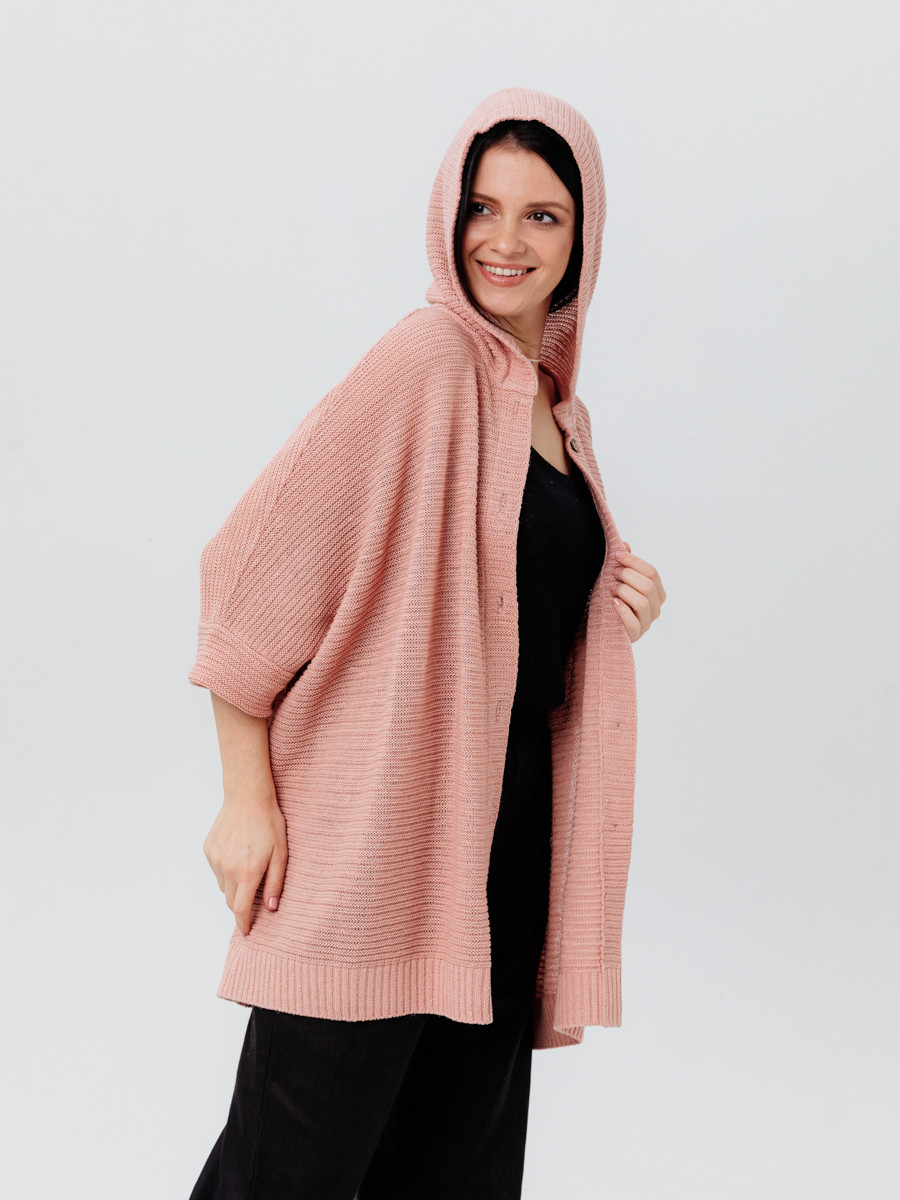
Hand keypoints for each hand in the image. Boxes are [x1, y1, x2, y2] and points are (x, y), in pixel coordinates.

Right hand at [203, 790, 286, 934]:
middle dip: (239, 906)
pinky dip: (226, 870)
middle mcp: (227, 869)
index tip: (246, 932)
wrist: (247, 797)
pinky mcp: (208, 849)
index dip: (243, 924)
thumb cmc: (269, 824)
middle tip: (252, 900)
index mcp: (247, 873)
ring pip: (222, 885)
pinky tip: (238, 855)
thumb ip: (275, 883)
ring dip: (233, 887)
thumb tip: (271, 908)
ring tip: (248, 868)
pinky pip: (216, 869)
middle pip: (230, 900)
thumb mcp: (281, 854)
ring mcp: (215, 859)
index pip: (240, 910)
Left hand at [611, 542, 665, 642]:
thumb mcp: (618, 580)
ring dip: (624, 591)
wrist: (603, 626)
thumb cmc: (613, 600)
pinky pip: (633, 622)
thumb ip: (625, 564)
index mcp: (657, 592)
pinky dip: (622, 610)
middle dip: (627, 576)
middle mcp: (656, 607)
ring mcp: (647, 623)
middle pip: (647, 586)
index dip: (634, 562)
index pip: (652, 572)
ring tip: (611, 589)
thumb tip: (625, 545)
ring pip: (642, 602)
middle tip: (612, 574)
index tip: (617, 555)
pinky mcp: (635, 635)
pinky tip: (613, 602)